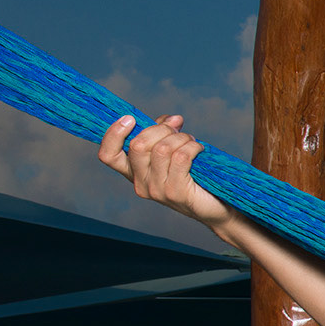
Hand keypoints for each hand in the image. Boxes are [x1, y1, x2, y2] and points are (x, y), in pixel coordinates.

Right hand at [97, 114, 233, 228]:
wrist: (216, 206)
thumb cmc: (193, 176)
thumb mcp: (171, 152)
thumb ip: (163, 133)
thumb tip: (171, 119)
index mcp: (133, 173)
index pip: (108, 156)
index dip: (113, 134)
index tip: (130, 118)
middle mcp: (140, 183)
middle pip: (138, 145)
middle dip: (161, 129)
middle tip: (178, 129)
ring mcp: (157, 190)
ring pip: (162, 149)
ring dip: (180, 138)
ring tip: (191, 141)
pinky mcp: (176, 193)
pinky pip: (181, 158)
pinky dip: (192, 147)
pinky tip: (199, 149)